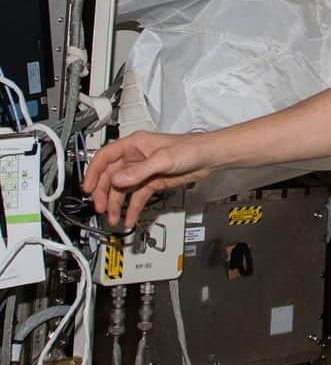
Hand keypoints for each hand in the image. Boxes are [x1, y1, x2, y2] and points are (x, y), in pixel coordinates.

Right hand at [82, 131, 211, 228]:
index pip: (104, 157)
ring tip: (113, 219)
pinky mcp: (153, 182)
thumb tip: (118, 179)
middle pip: (111, 176)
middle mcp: (135, 158)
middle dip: (103, 193)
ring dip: (117, 204)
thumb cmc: (191, 148)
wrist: (209, 158)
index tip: (87, 188)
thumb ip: (140, 171)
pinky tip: (129, 218)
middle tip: (101, 208)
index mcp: (134, 145)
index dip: (93, 172)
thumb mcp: (163, 159)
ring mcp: (144, 171)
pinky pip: (138, 197)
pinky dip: (132, 208)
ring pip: (123, 189)